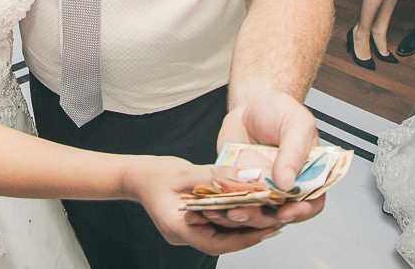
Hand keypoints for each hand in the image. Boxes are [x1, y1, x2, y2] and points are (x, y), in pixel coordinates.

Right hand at [127, 157, 281, 254]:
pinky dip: (233, 218)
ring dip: (245, 225)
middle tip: (277, 222)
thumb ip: (216, 176)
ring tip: (271, 216)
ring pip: (222, 234)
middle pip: (223, 239)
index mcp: (179, 228)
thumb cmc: (155, 174)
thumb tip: (247, 177)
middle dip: (251, 231)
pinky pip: (217, 226)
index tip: (266, 230)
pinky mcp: (193, 225)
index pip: (217, 242)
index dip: (244, 239)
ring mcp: (188, 233)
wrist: (137, 177)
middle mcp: (185, 236)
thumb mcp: (186, 172)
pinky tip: (250, 209)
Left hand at [197, 91, 325, 230]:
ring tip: (229, 211)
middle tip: (247, 212)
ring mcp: (262, 189)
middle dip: (262, 218)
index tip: (286, 212)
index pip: (311, 203)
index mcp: (307, 176)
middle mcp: (285, 188)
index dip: (301, 212)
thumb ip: (294, 153)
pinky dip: (224, 207)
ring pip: (254, 214)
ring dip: (242, 217)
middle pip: (279, 215)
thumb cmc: (280, 111)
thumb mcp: (295, 125)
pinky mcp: (240, 186)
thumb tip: (287, 183)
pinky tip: (214, 205)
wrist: (251, 104)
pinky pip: (234, 202)